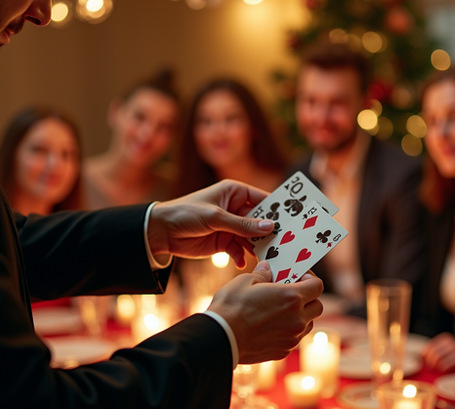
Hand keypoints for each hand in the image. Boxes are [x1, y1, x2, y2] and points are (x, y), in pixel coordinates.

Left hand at [147, 180, 273, 267]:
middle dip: (270, 232)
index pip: (263, 200)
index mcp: (235, 192)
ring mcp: (231, 226)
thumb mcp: (216, 217)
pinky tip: (243, 263)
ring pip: (252, 237)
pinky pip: (240, 249)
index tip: (293, 222)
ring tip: (268, 258)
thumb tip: (270, 226)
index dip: (278, 210)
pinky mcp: (224, 242)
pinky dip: (243, 256)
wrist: (160, 232)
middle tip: (285, 244)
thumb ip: (243, 224)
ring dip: (258, 247)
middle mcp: (236, 208)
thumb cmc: (185, 214)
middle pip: (261, 220)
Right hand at [208, 261, 323, 363]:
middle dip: (308, 298)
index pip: (317, 286)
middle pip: (317, 306)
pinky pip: (294, 338)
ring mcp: (292, 338)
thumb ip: (262, 274)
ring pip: (308, 324)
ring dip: (301, 315)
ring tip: (281, 309)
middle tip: (292, 292)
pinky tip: (272, 325)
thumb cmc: (231, 307)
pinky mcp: (283, 351)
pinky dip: (289, 330)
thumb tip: (267, 268)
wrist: (220, 338)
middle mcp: (297, 320)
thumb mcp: (246, 281)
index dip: (310, 279)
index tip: (300, 276)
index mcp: (292, 298)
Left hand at [421, 332, 454, 372]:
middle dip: (429, 363)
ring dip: (435, 366)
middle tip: (432, 369)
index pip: (429, 347)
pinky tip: (445, 370)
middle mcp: (450, 341)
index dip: (425, 357)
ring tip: (438, 370)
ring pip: (437, 359)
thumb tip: (421, 358)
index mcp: (445, 338)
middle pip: (432, 353)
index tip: (426, 364)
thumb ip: (438, 351)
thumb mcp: (450, 349)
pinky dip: (443, 369)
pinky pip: (446, 364)